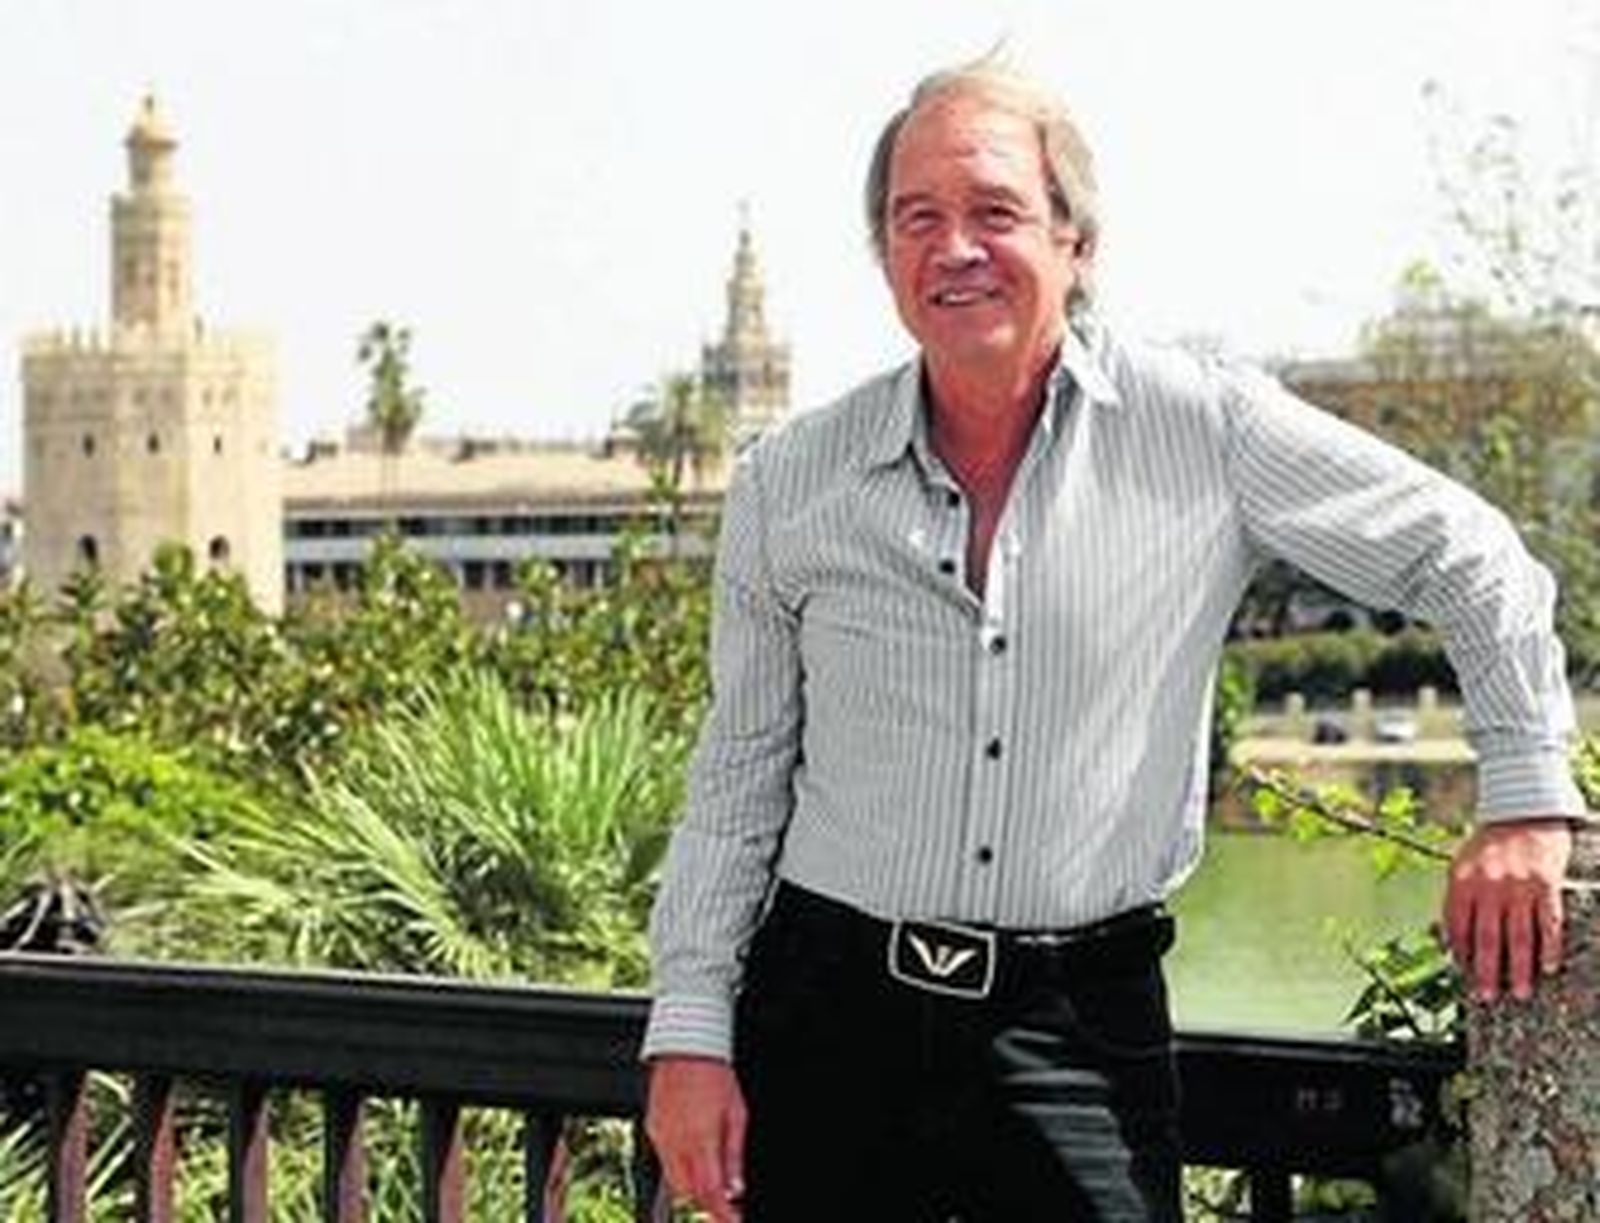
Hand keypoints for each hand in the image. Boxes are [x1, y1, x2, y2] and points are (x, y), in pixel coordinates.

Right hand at [645, 1056, 746, 1221]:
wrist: (687, 1047)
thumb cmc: (714, 1074)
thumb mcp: (737, 1114)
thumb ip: (734, 1155)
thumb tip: (735, 1188)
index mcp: (700, 1139)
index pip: (709, 1192)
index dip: (721, 1214)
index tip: (732, 1220)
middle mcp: (676, 1142)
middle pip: (689, 1192)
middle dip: (707, 1199)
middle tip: (725, 1197)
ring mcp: (661, 1136)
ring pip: (674, 1180)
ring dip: (693, 1185)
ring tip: (711, 1170)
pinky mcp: (652, 1128)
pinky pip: (664, 1159)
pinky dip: (680, 1165)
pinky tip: (694, 1151)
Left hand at [1444, 818, 1572, 1001]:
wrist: (1524, 810)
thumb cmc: (1490, 842)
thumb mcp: (1462, 864)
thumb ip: (1458, 898)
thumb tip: (1452, 940)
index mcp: (1461, 880)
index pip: (1456, 926)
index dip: (1460, 953)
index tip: (1464, 975)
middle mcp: (1488, 885)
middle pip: (1487, 937)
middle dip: (1487, 971)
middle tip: (1487, 996)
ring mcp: (1518, 886)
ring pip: (1519, 936)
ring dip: (1520, 967)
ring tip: (1521, 992)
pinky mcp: (1546, 885)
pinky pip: (1548, 923)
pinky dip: (1549, 947)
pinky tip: (1548, 966)